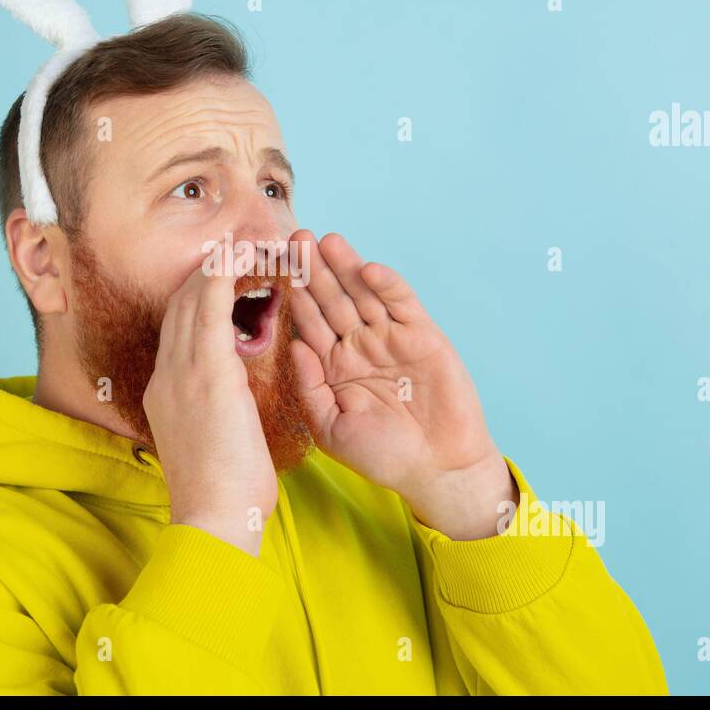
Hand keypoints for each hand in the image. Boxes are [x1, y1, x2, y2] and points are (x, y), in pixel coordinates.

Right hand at [142, 261, 276, 555]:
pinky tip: (237, 256)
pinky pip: (212, 311)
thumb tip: (224, 403)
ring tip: (238, 241)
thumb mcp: (205, 443)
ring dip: (215, 267)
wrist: (213, 517)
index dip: (197, 299)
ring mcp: (183, 373)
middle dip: (205, 274)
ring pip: (194, 301)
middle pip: (180, 308)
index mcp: (165, 392)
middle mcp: (167, 375)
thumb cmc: (221, 492)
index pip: (178, 331)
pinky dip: (222, 278)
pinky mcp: (209, 375)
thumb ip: (209, 413)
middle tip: (231, 246)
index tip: (217, 278)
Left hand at [289, 231, 514, 538]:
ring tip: (325, 240)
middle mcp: (360, 346)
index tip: (272, 271)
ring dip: (345, 267)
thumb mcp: (330, 427)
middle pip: (332, 300)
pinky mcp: (423, 335)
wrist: (437, 470)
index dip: (293, 297)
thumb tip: (294, 345)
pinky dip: (386, 285)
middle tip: (294, 239)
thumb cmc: (382, 455)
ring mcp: (391, 338)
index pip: (309, 323)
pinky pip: (402, 304)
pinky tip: (366, 269)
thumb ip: (310, 386)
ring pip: (363, 294)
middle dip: (314, 270)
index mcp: (334, 366)